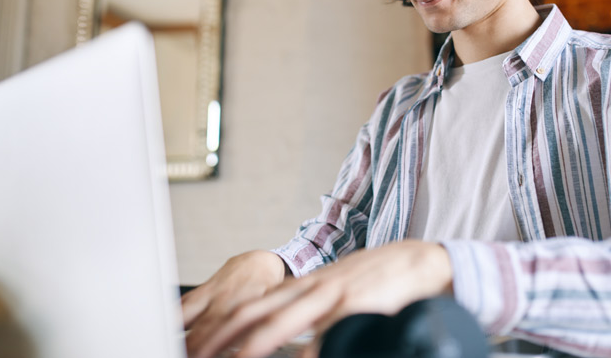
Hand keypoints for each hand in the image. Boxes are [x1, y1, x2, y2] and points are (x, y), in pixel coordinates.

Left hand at [189, 240, 452, 357]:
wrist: (414, 262)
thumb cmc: (370, 282)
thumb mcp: (328, 293)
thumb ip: (301, 311)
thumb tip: (274, 335)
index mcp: (300, 287)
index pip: (250, 305)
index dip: (219, 326)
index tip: (197, 345)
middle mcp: (309, 289)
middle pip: (255, 310)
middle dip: (222, 335)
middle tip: (197, 354)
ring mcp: (332, 295)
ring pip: (286, 318)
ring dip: (257, 342)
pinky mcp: (357, 303)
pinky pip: (331, 328)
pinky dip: (314, 348)